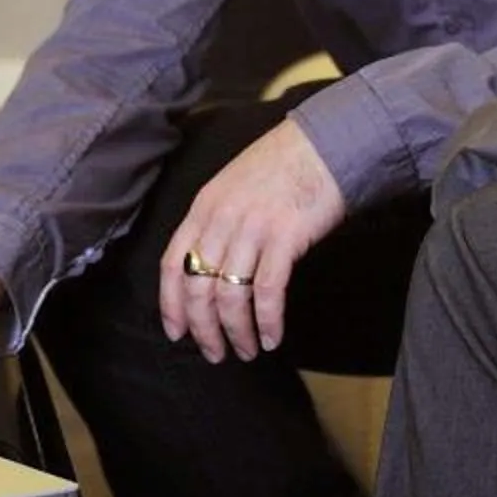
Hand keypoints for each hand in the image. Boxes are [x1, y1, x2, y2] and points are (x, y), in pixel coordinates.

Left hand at [159, 118, 348, 362]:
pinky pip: (266, 291)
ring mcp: (252, 227)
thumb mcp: (233, 187)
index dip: (171, 305)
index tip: (176, 333)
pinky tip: (273, 337)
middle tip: (215, 354)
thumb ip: (217, 222)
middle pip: (198, 288)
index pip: (172, 264)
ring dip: (237, 331)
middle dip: (204, 329)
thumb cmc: (284, 166)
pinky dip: (267, 321)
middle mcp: (221, 218)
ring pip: (230, 295)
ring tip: (247, 351)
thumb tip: (211, 269)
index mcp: (204, 206)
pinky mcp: (284, 236)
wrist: (325, 142)